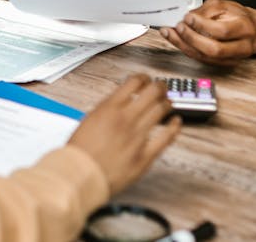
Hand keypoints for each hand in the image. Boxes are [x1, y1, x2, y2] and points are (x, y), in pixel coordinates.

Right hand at [67, 74, 180, 195]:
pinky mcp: (145, 155)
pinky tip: (176, 122)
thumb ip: (106, 110)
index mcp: (109, 108)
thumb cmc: (79, 153)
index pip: (133, 82)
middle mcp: (125, 118)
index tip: (146, 80)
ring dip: (167, 103)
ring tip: (168, 103)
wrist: (79, 176)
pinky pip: (166, 137)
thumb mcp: (88, 120)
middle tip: (161, 88)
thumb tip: (120, 104)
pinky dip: (174, 127)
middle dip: (159, 87)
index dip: (143, 78)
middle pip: (152, 92)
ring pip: (161, 110)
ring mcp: (137, 136)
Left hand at [159, 0, 255, 65]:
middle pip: (214, 49)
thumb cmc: (238, 16)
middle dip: (192, 38)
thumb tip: (188, 18)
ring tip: (170, 34)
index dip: (202, 25)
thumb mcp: (224, 5)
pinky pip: (202, 60)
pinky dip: (187, 50)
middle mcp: (242, 47)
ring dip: (184, 46)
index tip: (188, 17)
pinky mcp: (223, 64)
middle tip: (178, 27)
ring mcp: (232, 58)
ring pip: (205, 57)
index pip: (222, 31)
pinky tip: (177, 41)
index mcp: (244, 28)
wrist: (253, 29)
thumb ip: (206, 10)